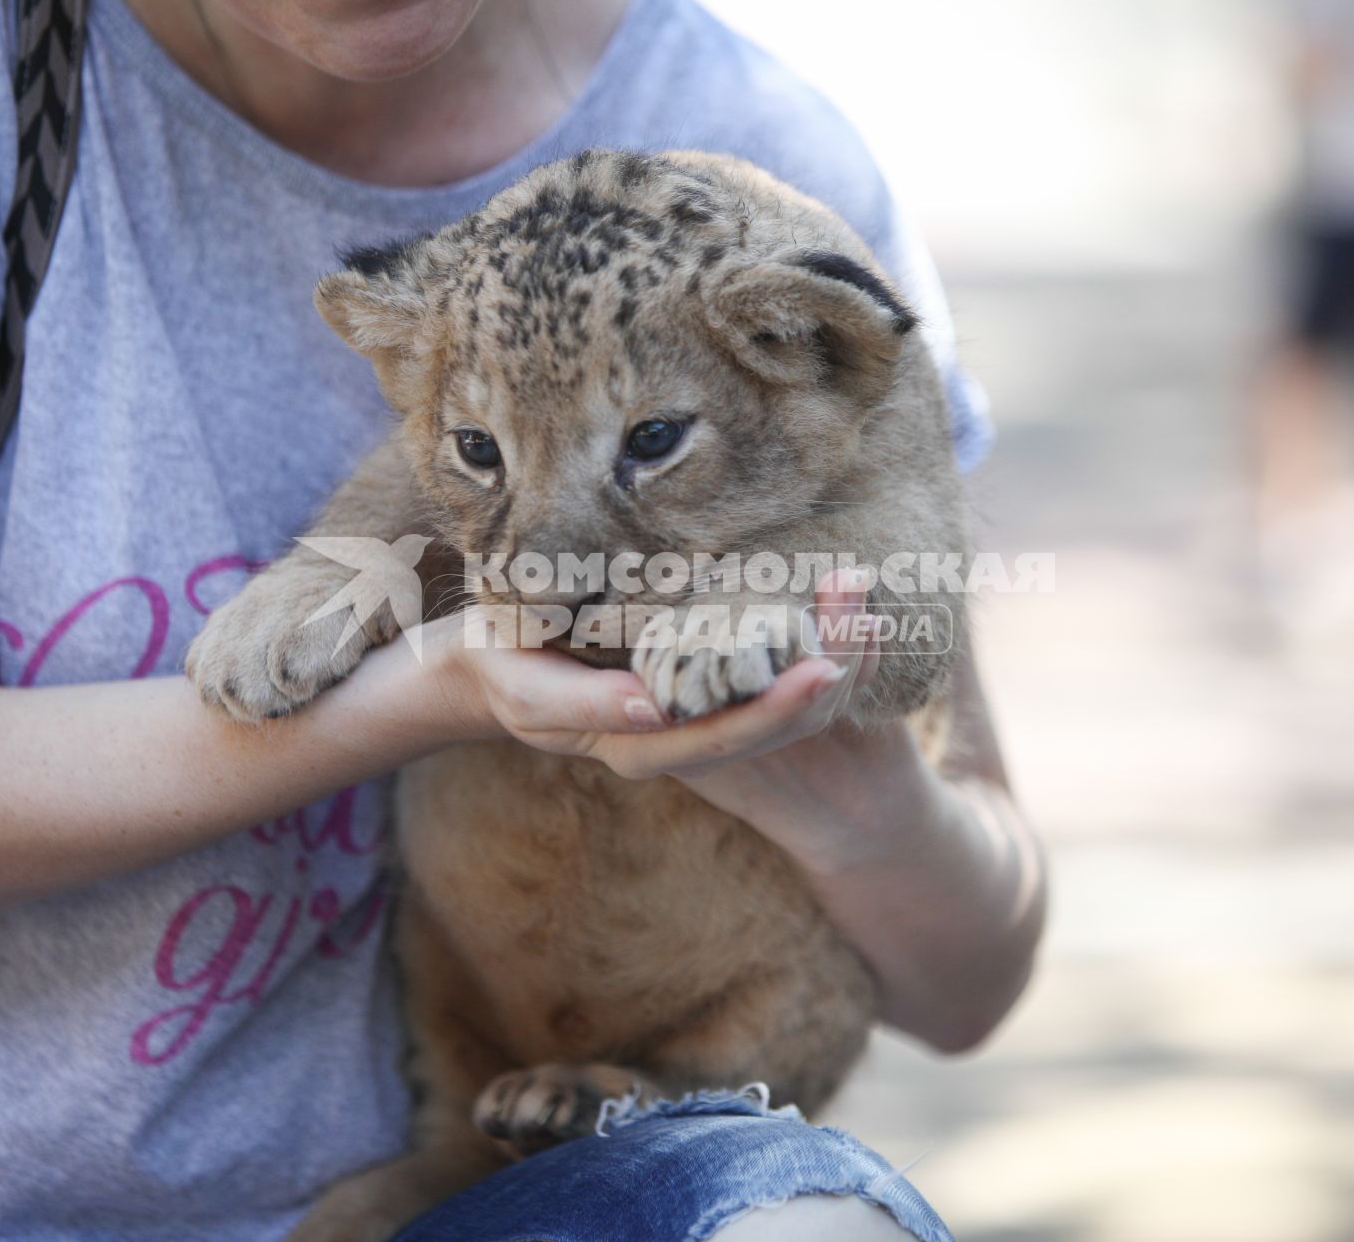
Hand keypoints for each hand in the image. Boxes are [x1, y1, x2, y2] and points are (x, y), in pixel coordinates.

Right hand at [427, 572, 879, 780]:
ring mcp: (689, 714)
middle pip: (768, 725)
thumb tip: (655, 709)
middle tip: (869, 624)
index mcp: (640, 748)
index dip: (777, 710)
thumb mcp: (528, 687)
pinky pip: (765, 675)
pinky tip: (838, 607)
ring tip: (866, 606)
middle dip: (825, 678)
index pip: (725, 739)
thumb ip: (586, 702)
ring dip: (827, 658)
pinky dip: (807, 644)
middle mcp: (676, 740)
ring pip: (777, 703)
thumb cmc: (500, 664)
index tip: (824, 671)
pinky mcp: (697, 682)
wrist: (484, 662)